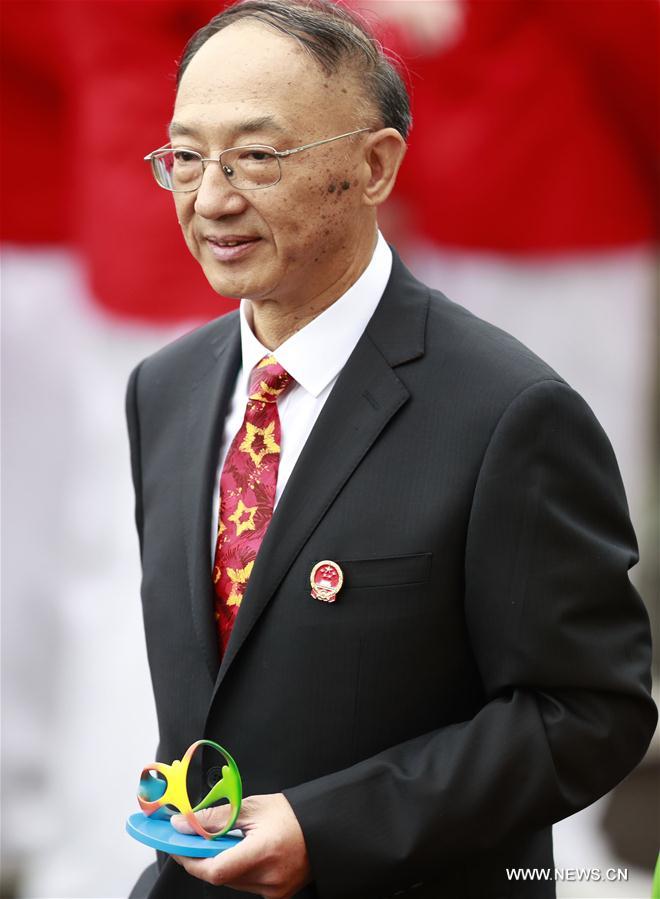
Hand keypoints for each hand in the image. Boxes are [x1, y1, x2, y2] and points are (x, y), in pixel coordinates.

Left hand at [171, 792, 310, 897]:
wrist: (323, 828)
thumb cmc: (290, 814)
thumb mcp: (251, 807)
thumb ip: (215, 818)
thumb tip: (184, 824)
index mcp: (263, 852)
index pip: (215, 870)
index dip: (191, 860)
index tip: (178, 846)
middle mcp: (269, 877)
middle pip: (220, 876)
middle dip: (203, 859)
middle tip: (194, 839)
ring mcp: (273, 891)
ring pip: (231, 883)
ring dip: (220, 864)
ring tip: (224, 842)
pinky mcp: (276, 896)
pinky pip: (246, 886)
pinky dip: (237, 871)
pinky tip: (241, 853)